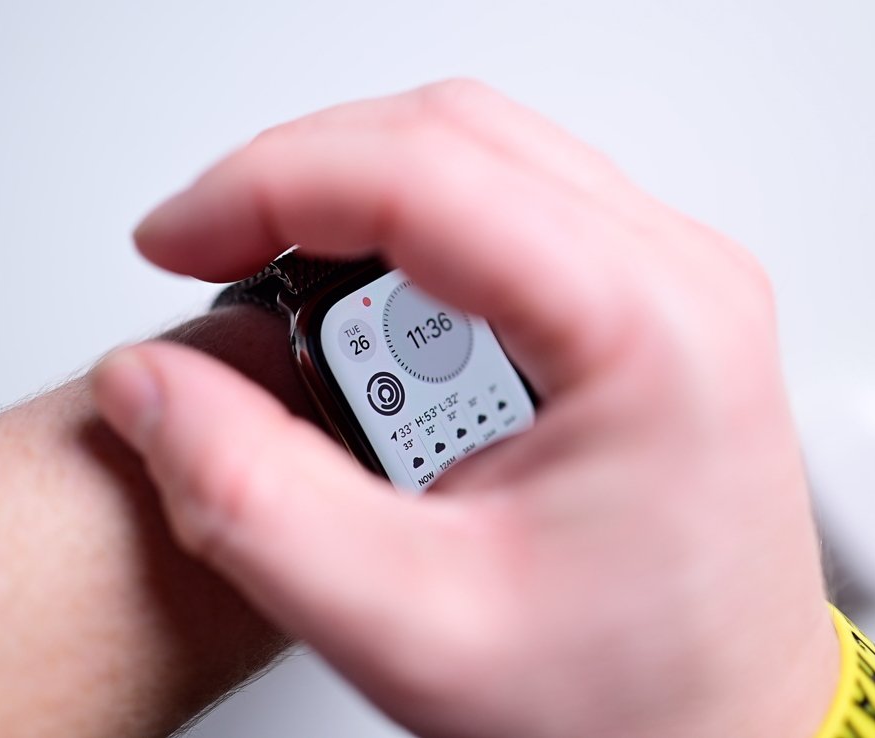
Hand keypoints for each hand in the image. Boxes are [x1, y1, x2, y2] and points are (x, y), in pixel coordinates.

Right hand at [91, 80, 838, 737]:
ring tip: (278, 282)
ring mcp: (675, 284)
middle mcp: (680, 281)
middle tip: (209, 246)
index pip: (424, 175)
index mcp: (647, 331)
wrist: (725, 734)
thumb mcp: (409, 625)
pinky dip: (411, 227)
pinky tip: (364, 301)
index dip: (266, 185)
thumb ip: (250, 498)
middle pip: (453, 133)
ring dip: (354, 193)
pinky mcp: (649, 306)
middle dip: (299, 174)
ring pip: (481, 151)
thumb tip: (149, 389)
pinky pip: (513, 204)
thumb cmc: (629, 701)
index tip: (174, 236)